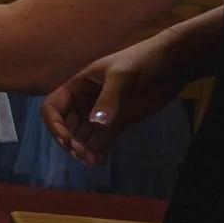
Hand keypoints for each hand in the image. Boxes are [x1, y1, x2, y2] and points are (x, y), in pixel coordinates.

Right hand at [41, 34, 190, 167]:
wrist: (171, 65)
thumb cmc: (141, 61)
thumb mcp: (122, 77)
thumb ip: (109, 99)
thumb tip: (96, 124)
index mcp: (77, 86)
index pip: (52, 107)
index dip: (54, 124)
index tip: (66, 139)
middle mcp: (84, 102)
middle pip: (64, 126)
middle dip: (69, 141)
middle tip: (82, 154)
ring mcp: (101, 114)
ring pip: (82, 137)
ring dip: (82, 150)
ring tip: (93, 161)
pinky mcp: (118, 124)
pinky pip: (101, 141)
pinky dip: (98, 151)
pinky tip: (101, 160)